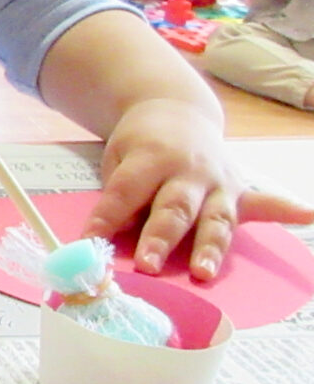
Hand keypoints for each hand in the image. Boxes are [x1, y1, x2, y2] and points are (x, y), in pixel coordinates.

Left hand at [85, 97, 313, 278]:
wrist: (176, 111)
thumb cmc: (140, 145)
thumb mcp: (118, 159)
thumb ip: (119, 198)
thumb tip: (104, 239)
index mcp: (150, 157)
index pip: (126, 191)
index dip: (107, 218)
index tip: (90, 243)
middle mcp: (188, 170)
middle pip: (174, 207)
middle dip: (160, 238)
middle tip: (147, 265)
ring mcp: (218, 181)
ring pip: (215, 218)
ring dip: (209, 247)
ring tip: (204, 273)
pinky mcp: (240, 190)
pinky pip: (264, 202)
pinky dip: (287, 210)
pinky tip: (307, 215)